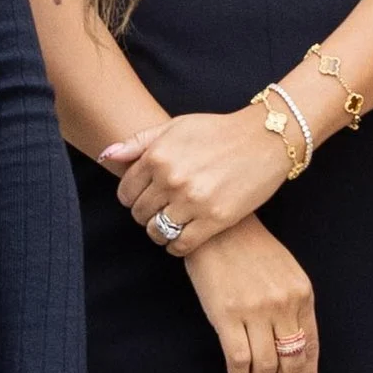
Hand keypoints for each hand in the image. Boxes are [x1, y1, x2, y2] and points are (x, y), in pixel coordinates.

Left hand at [99, 104, 290, 254]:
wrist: (265, 138)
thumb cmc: (218, 131)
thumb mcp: (175, 126)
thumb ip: (138, 142)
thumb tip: (106, 156)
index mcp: (158, 156)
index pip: (125, 192)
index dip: (132, 198)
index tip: (146, 198)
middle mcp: (171, 179)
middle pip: (139, 214)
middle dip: (146, 215)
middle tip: (161, 211)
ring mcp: (193, 200)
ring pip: (157, 232)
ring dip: (160, 232)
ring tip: (172, 224)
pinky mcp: (214, 219)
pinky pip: (181, 245)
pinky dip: (177, 246)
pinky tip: (184, 238)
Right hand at [183, 220, 318, 372]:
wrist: (217, 228)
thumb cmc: (249, 248)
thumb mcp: (283, 272)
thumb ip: (292, 305)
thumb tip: (292, 346)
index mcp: (302, 294)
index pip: (312, 346)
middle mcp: (284, 304)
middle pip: (292, 360)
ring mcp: (256, 311)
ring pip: (267, 366)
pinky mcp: (227, 315)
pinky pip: (239, 359)